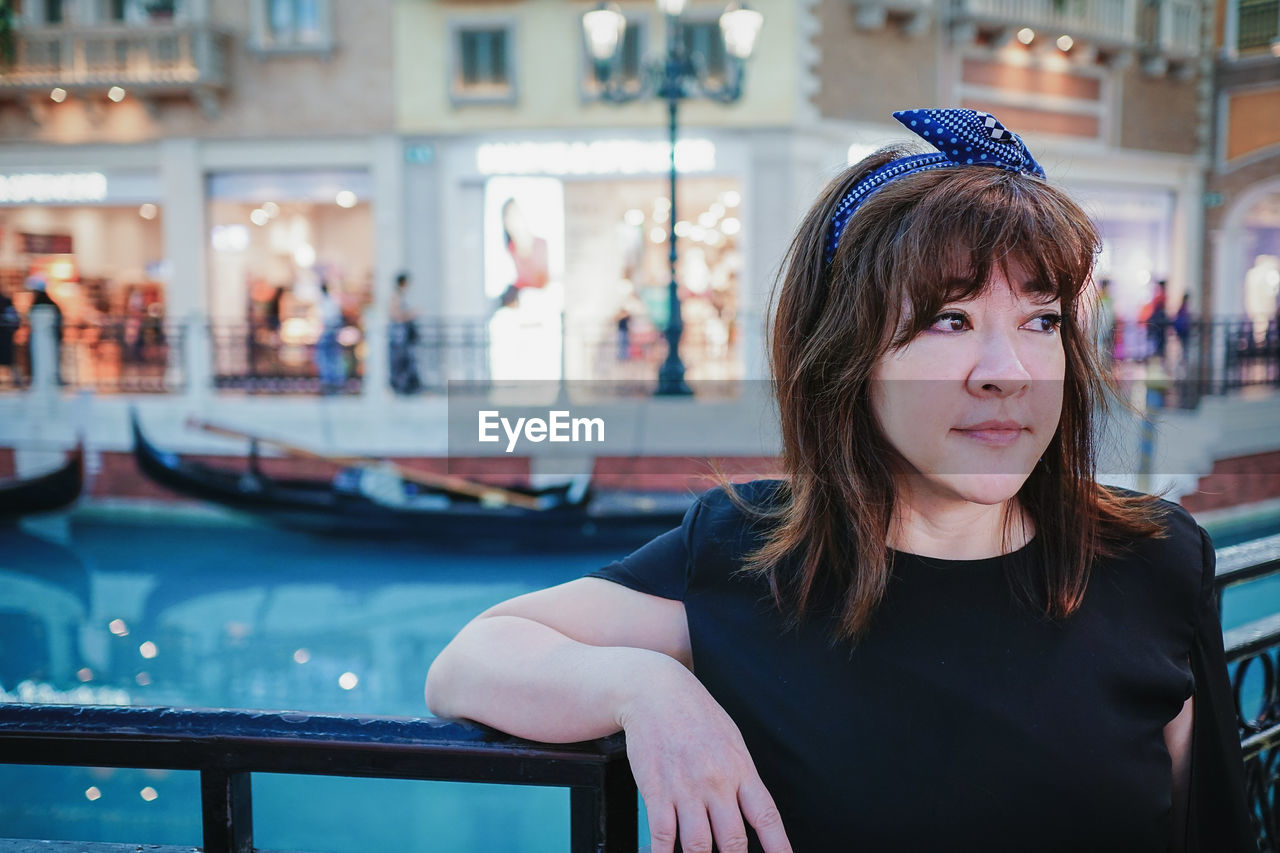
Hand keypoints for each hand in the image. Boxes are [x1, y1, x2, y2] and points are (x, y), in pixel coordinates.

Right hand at [618, 661, 792, 852]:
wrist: (656, 693)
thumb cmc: (696, 715)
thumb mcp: (732, 740)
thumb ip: (743, 778)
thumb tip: (752, 812)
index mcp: (740, 770)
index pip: (766, 817)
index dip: (779, 847)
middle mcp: (716, 783)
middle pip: (733, 841)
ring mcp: (685, 790)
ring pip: (698, 846)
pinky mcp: (656, 792)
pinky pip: (662, 837)